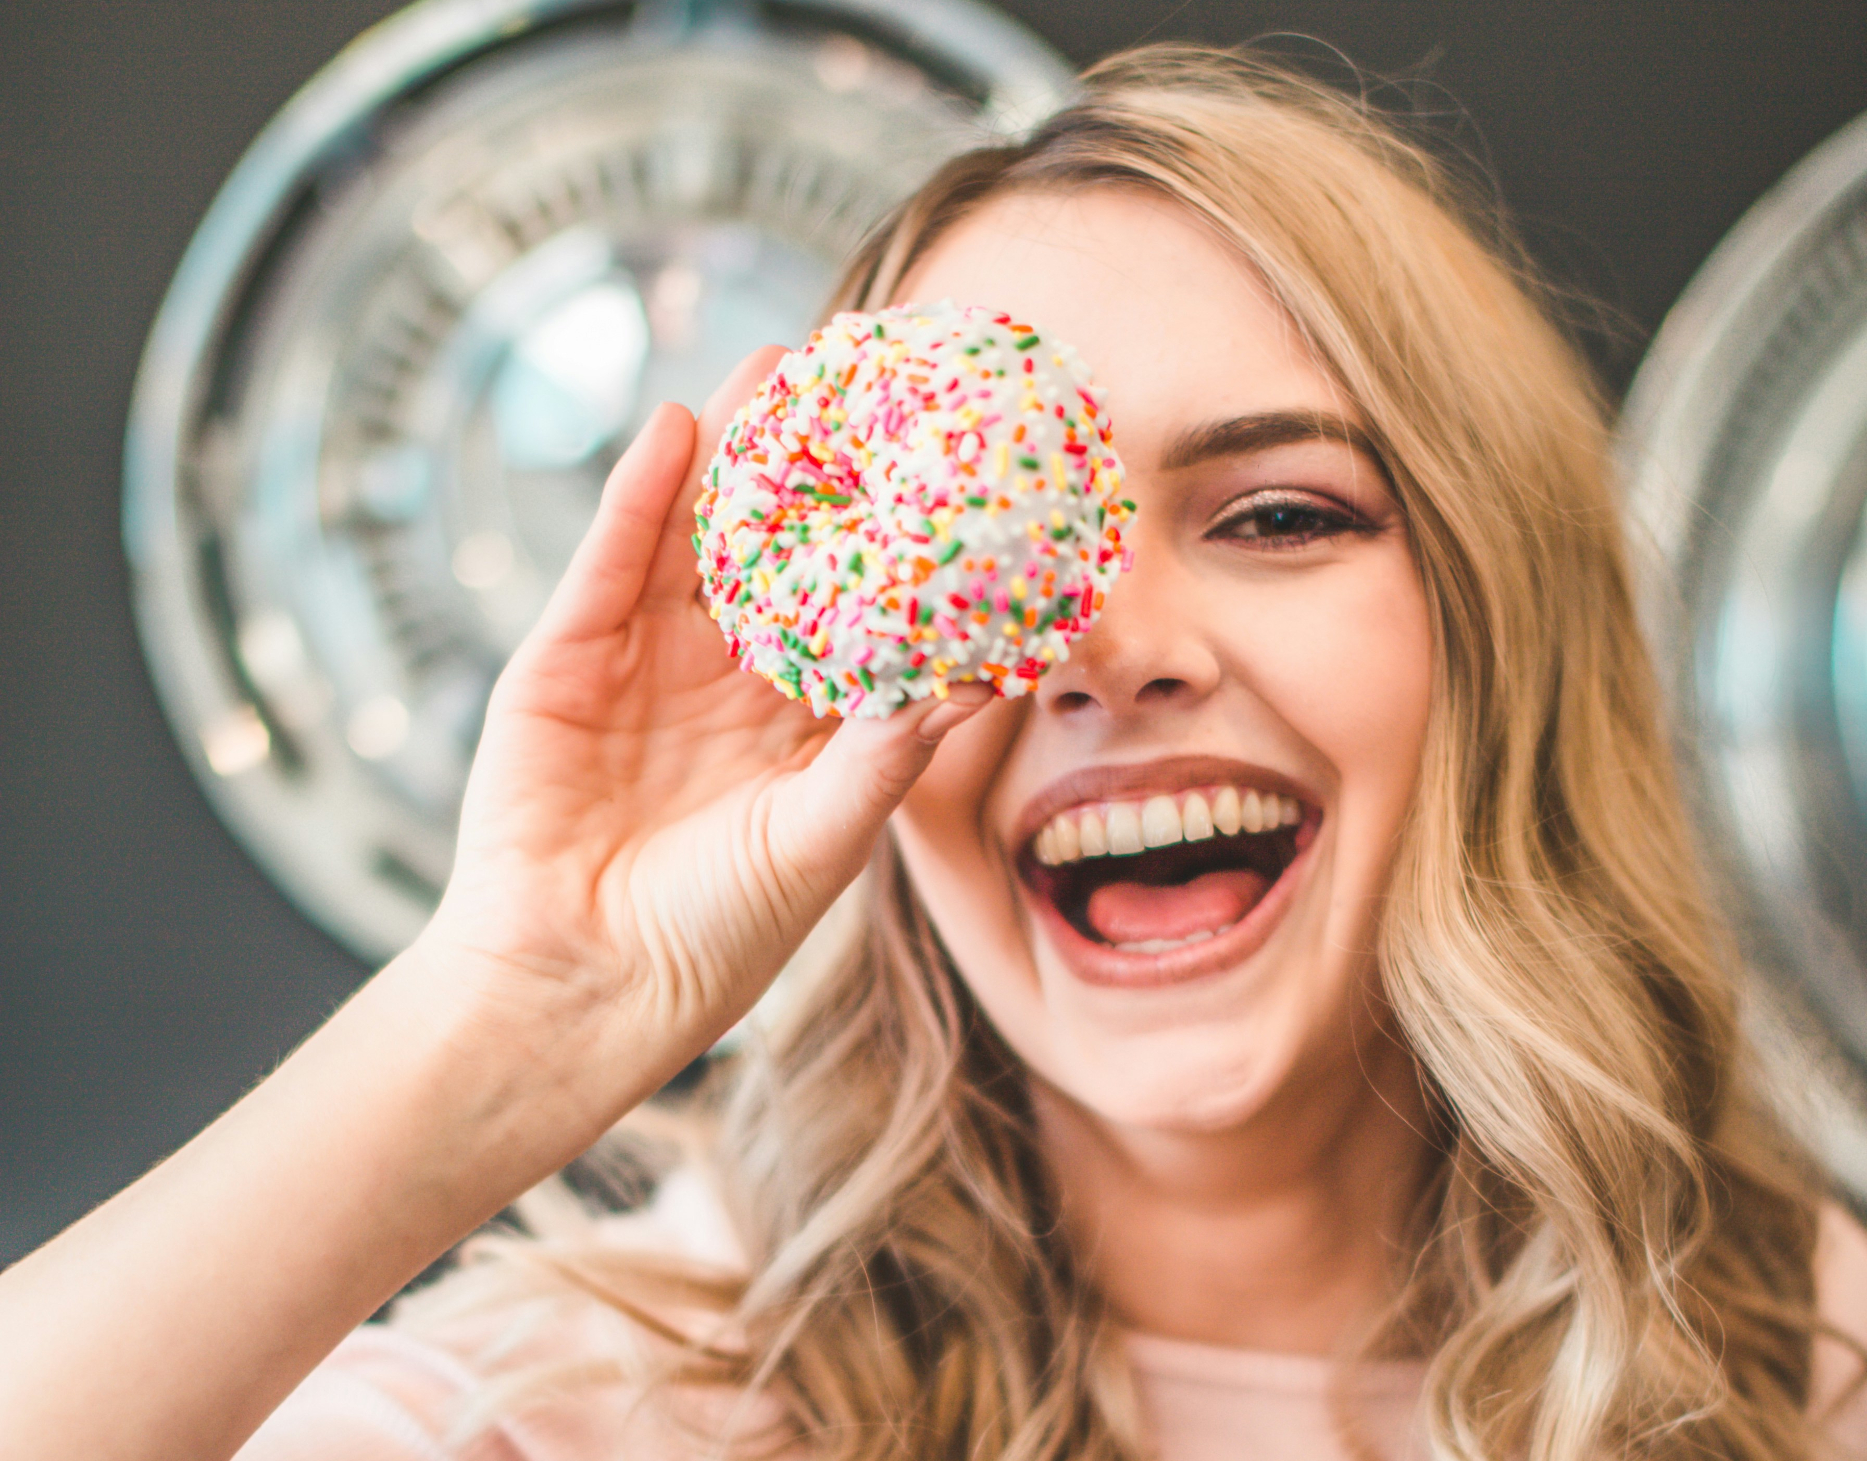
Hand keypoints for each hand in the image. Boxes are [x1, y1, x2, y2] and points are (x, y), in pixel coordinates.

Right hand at [411, 348, 991, 1107]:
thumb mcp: (818, 840)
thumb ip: (887, 757)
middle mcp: (727, 680)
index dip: (894, 539)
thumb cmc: (713, 938)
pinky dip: (639, 498)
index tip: (945, 467)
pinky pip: (609, 563)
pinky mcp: (566, 658)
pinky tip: (677, 430)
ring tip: (779, 368)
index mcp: (801, 724)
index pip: (857, 608)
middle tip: (864, 377)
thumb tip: (982, 682)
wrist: (574, 988)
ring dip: (734, 453)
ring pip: (695, 536)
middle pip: (778, 550)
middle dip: (817, 468)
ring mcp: (643, 661)